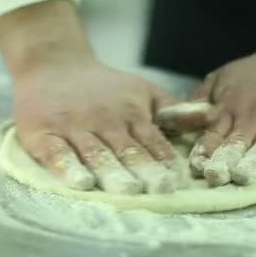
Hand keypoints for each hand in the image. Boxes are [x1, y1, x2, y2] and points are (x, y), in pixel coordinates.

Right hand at [0, 0, 214, 193]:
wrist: (52, 65)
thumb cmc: (102, 87)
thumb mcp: (142, 91)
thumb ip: (173, 111)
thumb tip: (212, 116)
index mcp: (130, 114)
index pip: (152, 142)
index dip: (166, 162)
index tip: (179, 181)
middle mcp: (104, 121)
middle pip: (126, 151)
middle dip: (145, 171)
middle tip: (160, 190)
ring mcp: (73, 128)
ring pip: (96, 154)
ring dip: (113, 173)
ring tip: (128, 191)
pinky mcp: (43, 135)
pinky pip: (57, 154)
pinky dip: (68, 168)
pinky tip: (81, 184)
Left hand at [188, 0, 255, 185]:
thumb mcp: (225, 77)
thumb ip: (200, 100)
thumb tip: (168, 118)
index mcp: (232, 107)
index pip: (213, 135)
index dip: (205, 152)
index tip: (196, 167)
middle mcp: (255, 115)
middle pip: (237, 144)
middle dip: (225, 161)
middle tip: (215, 177)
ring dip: (253, 162)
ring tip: (243, 177)